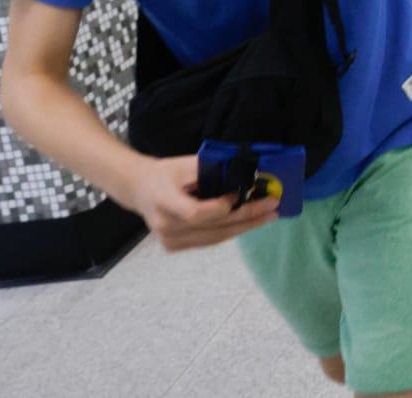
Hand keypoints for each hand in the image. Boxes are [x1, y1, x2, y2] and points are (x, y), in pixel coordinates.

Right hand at [120, 155, 277, 252]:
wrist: (139, 189)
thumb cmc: (165, 173)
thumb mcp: (185, 163)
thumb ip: (213, 168)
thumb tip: (246, 171)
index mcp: (164, 202)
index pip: (196, 213)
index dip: (221, 206)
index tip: (240, 192)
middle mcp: (166, 226)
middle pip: (213, 227)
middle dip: (247, 217)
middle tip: (273, 208)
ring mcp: (169, 240)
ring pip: (215, 237)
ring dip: (244, 226)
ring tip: (268, 216)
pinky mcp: (175, 247)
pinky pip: (209, 240)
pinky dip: (231, 230)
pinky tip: (249, 222)